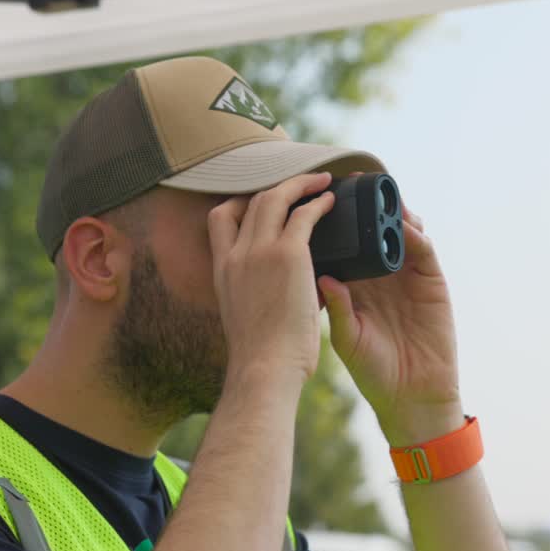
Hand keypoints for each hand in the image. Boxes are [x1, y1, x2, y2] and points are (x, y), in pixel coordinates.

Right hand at [209, 172, 336, 382]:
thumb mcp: (244, 317)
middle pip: (250, 201)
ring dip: (300, 185)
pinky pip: (303, 214)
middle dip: (276, 187)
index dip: (239, 202)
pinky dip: (317, 202)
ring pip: (275, 198)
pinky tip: (331, 201)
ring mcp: (259, 251)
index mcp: (222, 270)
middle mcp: (236, 254)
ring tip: (321, 182)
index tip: (259, 201)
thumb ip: (255, 294)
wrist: (263, 368)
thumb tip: (281, 290)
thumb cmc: (261, 356)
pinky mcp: (287, 255)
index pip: (219, 218)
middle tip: (299, 185)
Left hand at [318, 201, 463, 446]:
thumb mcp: (348, 338)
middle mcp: (379, 276)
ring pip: (399, 232)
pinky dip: (414, 234)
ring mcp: (407, 277)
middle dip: (362, 206)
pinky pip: (423, 250)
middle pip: (371, 230)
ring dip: (390, 212)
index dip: (333, 224)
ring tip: (377, 193)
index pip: (343, 245)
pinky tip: (403, 224)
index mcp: (354, 286)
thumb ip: (338, 309)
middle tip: (348, 181)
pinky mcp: (431, 283)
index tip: (315, 200)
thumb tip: (322, 277)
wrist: (411, 397)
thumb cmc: (373, 372)